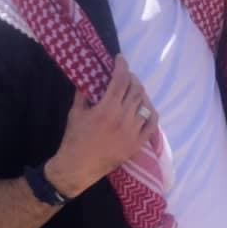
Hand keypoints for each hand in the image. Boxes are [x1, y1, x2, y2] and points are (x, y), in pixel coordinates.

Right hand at [46, 55, 158, 198]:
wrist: (78, 168)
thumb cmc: (74, 139)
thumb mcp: (75, 113)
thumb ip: (83, 94)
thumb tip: (88, 77)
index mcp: (106, 110)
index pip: (120, 81)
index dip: (122, 66)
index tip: (120, 59)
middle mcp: (123, 119)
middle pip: (136, 90)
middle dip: (132, 78)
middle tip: (126, 75)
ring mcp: (133, 132)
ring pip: (145, 105)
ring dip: (140, 93)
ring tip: (134, 90)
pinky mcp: (137, 144)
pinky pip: (152, 124)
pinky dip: (151, 112)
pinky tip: (145, 107)